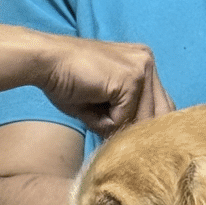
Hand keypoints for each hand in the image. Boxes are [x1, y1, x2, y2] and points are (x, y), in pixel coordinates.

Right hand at [38, 36, 173, 136]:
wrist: (44, 60)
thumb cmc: (67, 80)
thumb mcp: (104, 101)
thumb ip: (126, 116)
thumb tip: (142, 144)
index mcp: (143, 62)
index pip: (161, 103)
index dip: (148, 126)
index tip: (135, 141)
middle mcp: (147, 61)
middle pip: (161, 111)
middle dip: (141, 132)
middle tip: (120, 141)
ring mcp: (142, 68)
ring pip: (144, 117)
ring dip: (120, 127)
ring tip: (96, 116)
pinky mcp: (131, 79)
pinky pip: (125, 117)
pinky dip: (107, 122)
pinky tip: (90, 105)